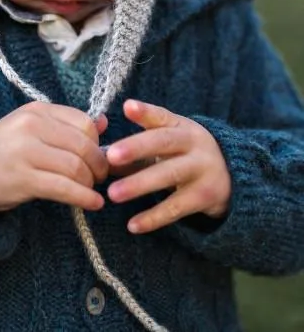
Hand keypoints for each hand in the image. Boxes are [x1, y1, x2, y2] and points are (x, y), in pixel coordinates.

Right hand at [0, 102, 107, 212]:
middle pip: (83, 146)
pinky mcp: (22, 179)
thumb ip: (67, 125)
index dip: (98, 143)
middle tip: (101, 178)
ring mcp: (25, 152)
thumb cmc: (5, 150)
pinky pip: (63, 188)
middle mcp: (32, 127)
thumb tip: (104, 122)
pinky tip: (92, 204)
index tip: (98, 157)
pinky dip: (83, 197)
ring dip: (91, 183)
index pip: (84, 122)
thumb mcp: (33, 129)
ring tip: (93, 191)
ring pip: (75, 167)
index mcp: (37, 111)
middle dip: (100, 165)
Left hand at [106, 100, 231, 233]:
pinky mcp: (205, 196)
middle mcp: (193, 143)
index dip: (145, 112)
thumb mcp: (168, 142)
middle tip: (110, 156)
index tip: (127, 106)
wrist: (233, 175)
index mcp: (180, 125)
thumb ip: (134, 148)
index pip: (161, 116)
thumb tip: (97, 156)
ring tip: (113, 194)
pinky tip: (132, 225)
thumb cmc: (184, 154)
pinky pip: (176, 208)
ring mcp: (201, 169)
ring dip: (139, 184)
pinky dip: (154, 217)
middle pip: (163, 142)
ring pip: (169, 175)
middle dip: (136, 148)